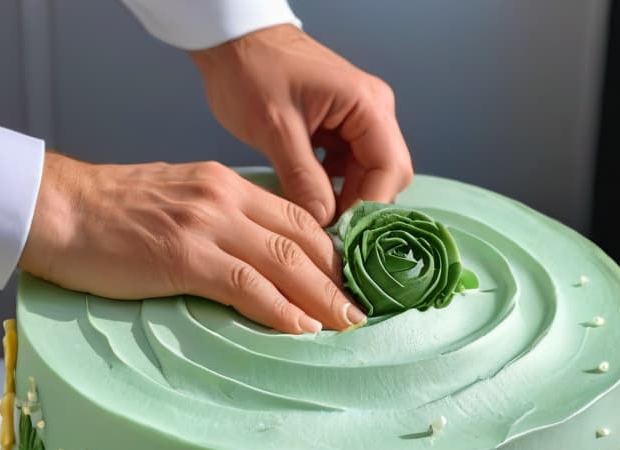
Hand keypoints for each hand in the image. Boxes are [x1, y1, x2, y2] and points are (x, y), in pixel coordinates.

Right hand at [19, 153, 366, 333]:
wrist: (55, 208)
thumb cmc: (107, 213)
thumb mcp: (175, 202)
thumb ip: (216, 221)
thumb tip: (250, 257)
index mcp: (224, 184)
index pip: (295, 216)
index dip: (329, 251)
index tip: (347, 280)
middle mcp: (224, 198)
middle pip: (302, 237)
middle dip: (337, 277)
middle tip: (360, 310)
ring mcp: (205, 225)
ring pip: (284, 261)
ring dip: (322, 298)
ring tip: (347, 325)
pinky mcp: (183, 256)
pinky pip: (247, 285)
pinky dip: (280, 309)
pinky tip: (302, 328)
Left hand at [190, 24, 412, 226]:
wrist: (230, 41)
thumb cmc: (251, 70)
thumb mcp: (275, 128)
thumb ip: (302, 177)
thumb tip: (323, 222)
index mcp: (367, 106)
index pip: (389, 170)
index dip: (368, 208)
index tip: (341, 238)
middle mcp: (373, 112)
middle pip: (386, 176)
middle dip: (359, 207)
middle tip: (328, 236)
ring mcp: (357, 121)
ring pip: (367, 176)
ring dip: (345, 201)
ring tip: (316, 223)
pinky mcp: (339, 129)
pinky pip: (346, 169)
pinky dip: (332, 189)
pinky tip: (308, 201)